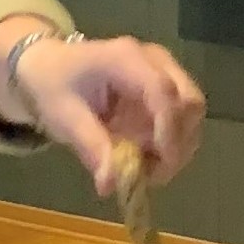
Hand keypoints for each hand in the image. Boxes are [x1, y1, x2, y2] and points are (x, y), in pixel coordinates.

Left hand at [0, 17, 204, 193]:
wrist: (51, 66)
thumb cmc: (55, 86)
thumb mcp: (64, 117)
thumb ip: (91, 147)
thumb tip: (111, 184)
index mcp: (125, 59)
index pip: (163, 91)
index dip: (168, 131)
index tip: (160, 166)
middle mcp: (154, 61)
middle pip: (190, 101)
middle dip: (179, 144)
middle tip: (152, 174)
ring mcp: (164, 73)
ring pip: (192, 114)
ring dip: (177, 148)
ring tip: (146, 168)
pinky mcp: (167, 89)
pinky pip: (183, 121)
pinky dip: (172, 144)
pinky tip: (147, 156)